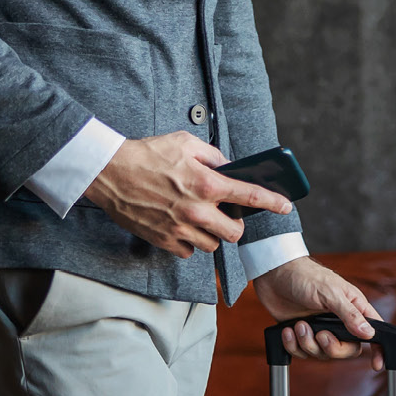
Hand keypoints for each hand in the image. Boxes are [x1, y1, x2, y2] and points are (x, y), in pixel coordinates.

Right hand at [84, 131, 292, 259]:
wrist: (110, 172)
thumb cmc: (147, 154)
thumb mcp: (185, 143)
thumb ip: (213, 156)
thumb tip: (229, 168)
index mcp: (207, 184)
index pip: (250, 196)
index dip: (273, 203)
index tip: (285, 206)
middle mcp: (197, 210)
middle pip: (234, 233)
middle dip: (234, 224)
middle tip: (226, 214)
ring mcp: (180, 229)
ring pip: (212, 245)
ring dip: (211, 234)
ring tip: (200, 218)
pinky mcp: (163, 240)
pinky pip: (189, 252)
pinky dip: (190, 243)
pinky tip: (182, 227)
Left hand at [253, 257, 384, 372]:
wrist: (273, 274)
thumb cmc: (305, 275)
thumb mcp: (330, 293)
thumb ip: (350, 314)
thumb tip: (368, 333)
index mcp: (353, 307)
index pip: (373, 332)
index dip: (378, 349)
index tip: (377, 364)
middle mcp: (339, 320)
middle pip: (347, 349)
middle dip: (332, 348)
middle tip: (320, 335)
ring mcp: (320, 328)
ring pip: (322, 353)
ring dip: (308, 343)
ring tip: (299, 326)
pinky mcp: (301, 334)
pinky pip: (302, 352)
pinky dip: (293, 344)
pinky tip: (288, 330)